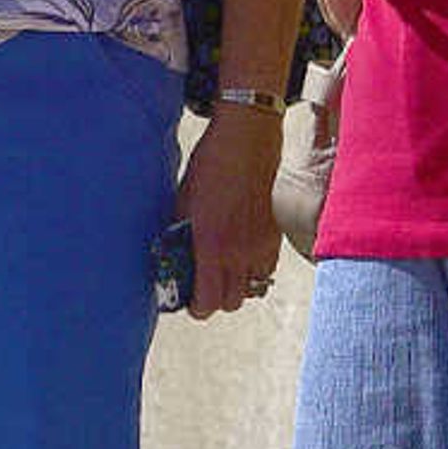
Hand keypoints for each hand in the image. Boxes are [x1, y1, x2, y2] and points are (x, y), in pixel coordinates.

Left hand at [169, 109, 284, 320]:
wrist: (246, 141)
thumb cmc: (209, 167)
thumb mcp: (183, 202)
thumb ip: (179, 234)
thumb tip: (172, 255)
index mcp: (211, 245)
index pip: (208, 302)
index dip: (197, 307)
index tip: (190, 301)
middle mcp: (239, 252)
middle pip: (231, 302)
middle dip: (216, 299)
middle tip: (204, 285)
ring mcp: (261, 245)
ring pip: (252, 288)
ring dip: (237, 285)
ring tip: (224, 269)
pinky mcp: (275, 234)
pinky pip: (267, 268)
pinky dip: (255, 269)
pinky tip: (242, 254)